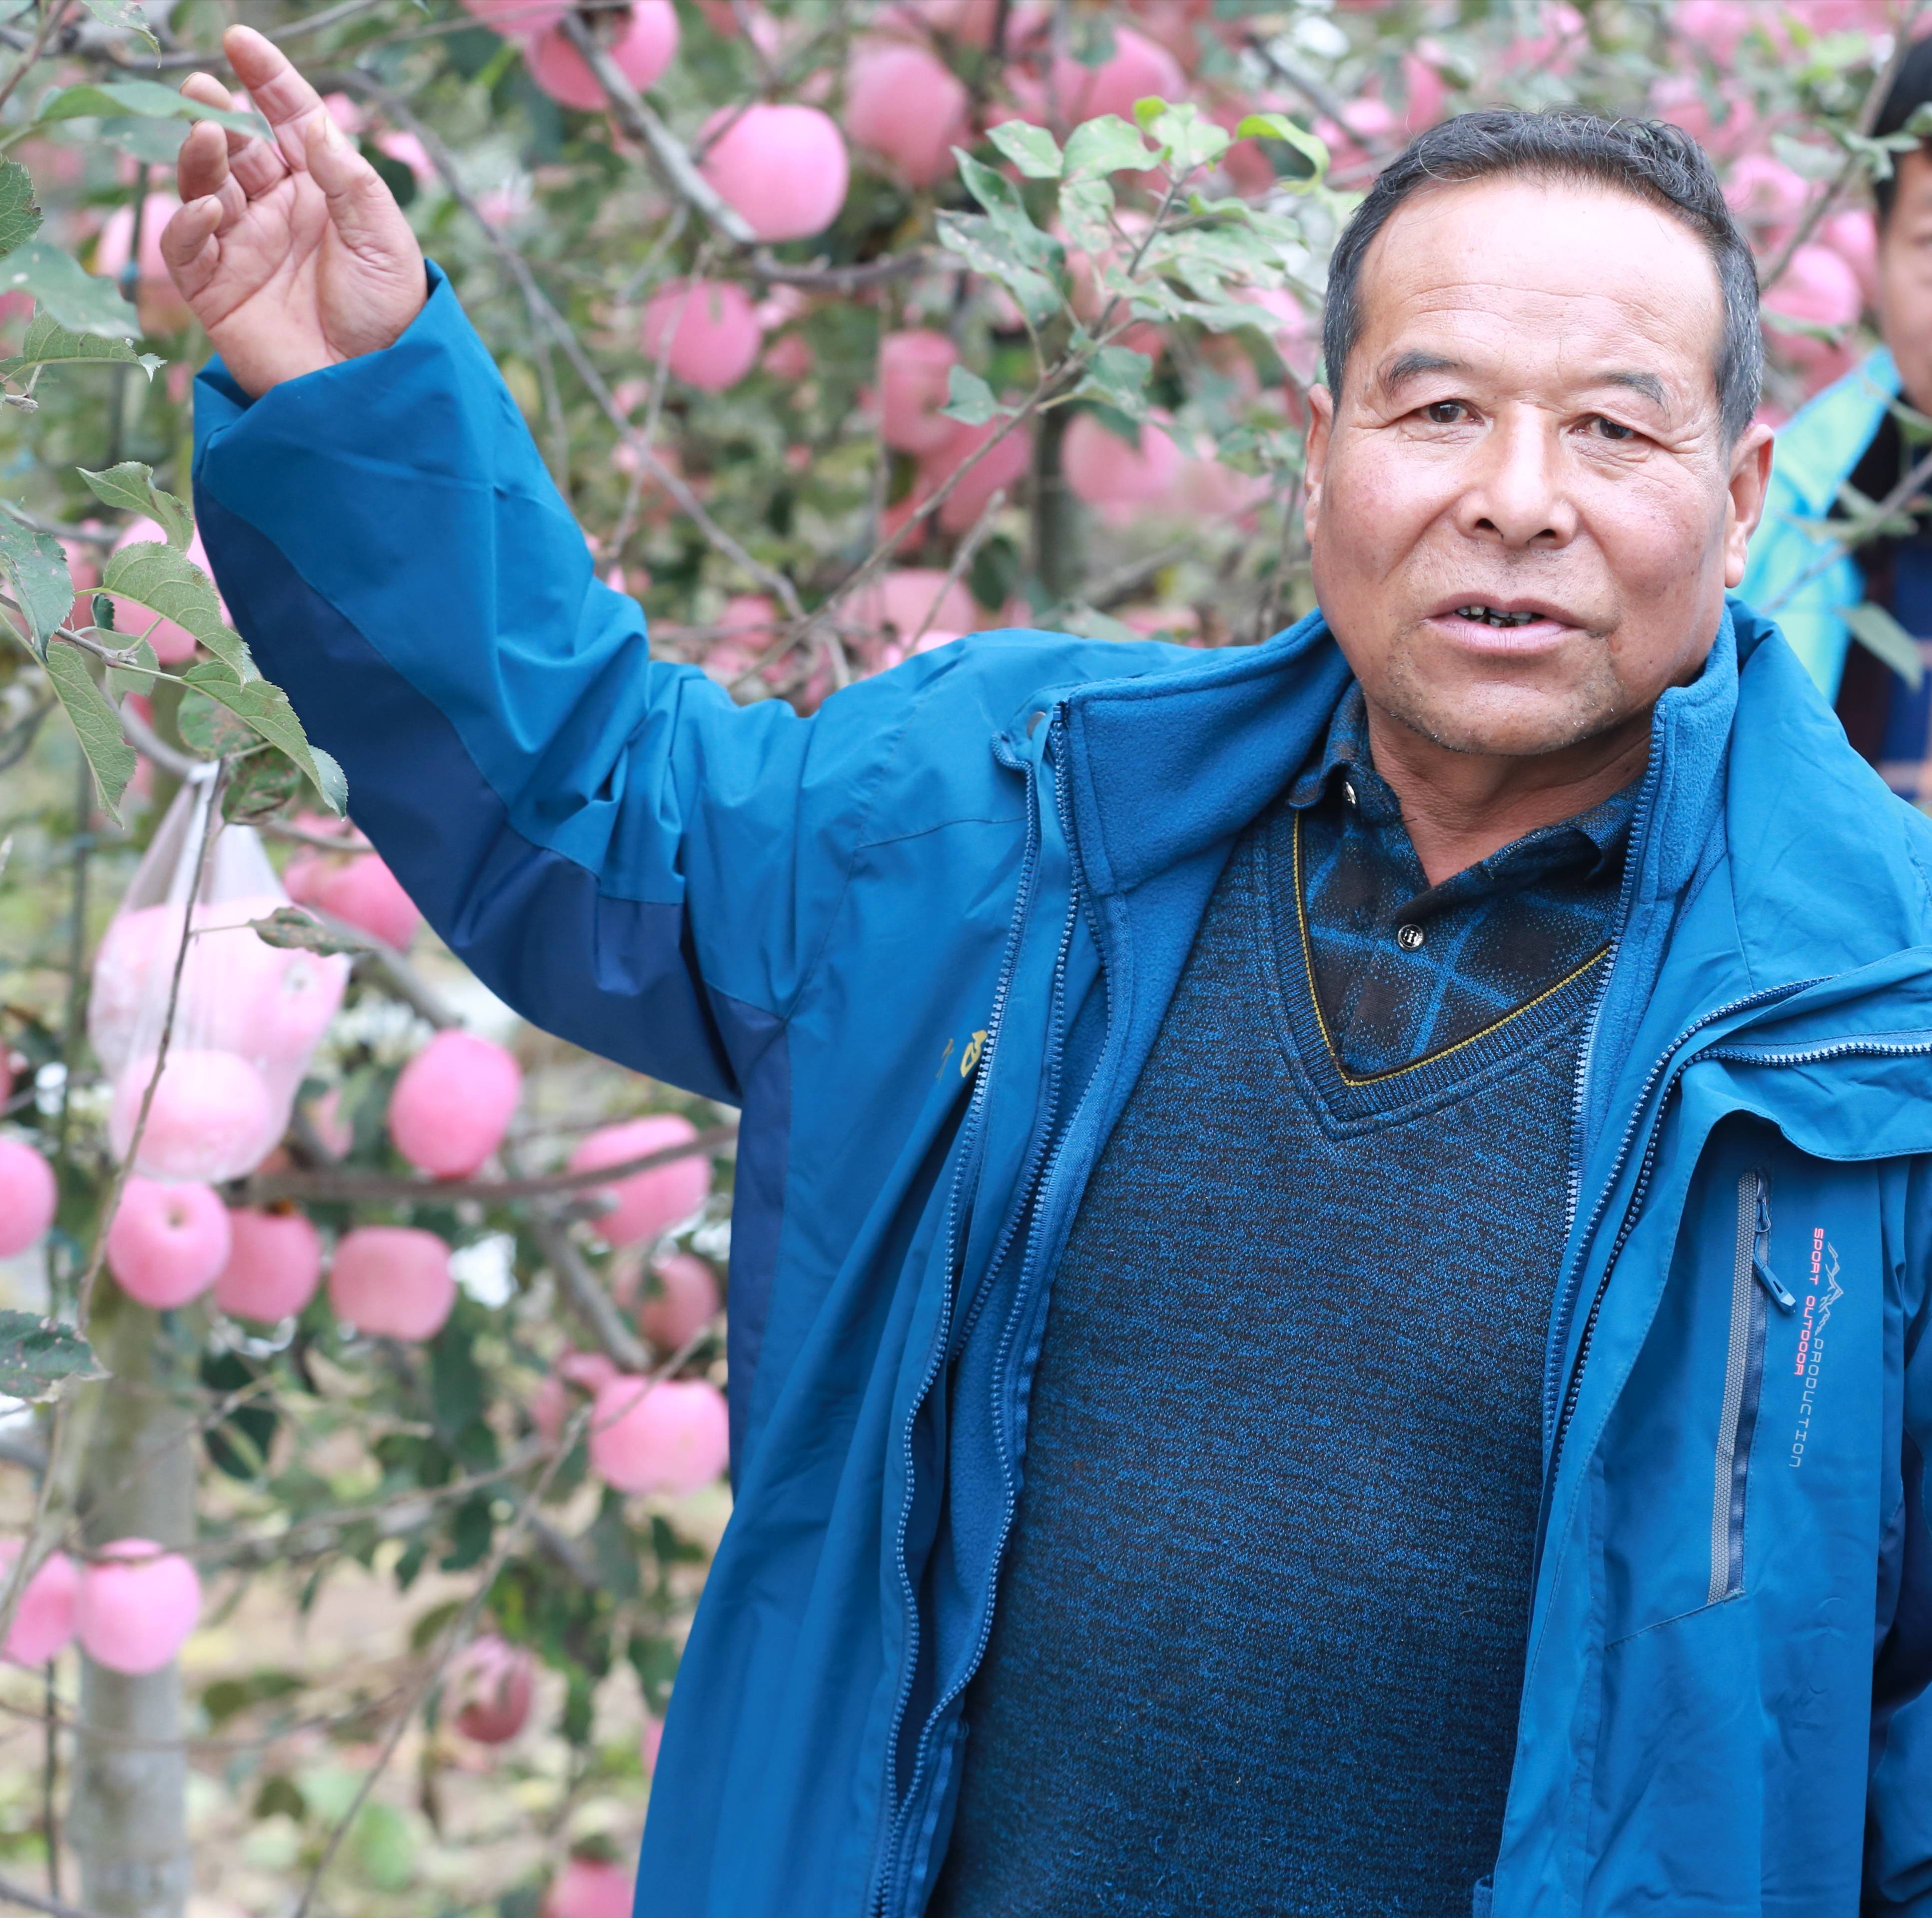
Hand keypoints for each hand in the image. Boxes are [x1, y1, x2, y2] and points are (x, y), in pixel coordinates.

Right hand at [161, 25, 425, 397]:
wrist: (373, 387)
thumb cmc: (388, 313)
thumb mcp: (382, 237)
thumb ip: (346, 177)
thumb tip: (309, 120)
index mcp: (320, 193)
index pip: (286, 122)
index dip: (265, 80)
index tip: (241, 42)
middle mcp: (277, 212)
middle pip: (237, 147)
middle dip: (217, 112)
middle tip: (205, 89)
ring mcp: (243, 247)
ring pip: (203, 185)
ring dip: (200, 157)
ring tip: (208, 135)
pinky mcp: (216, 289)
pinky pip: (186, 246)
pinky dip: (189, 222)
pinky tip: (210, 209)